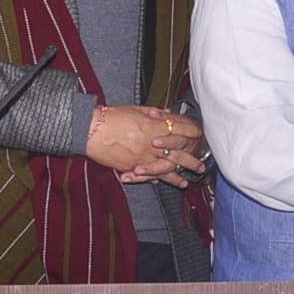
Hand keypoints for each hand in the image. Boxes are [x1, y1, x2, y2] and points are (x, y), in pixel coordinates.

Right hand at [87, 105, 205, 187]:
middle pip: (179, 154)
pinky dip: (156, 179)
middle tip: (201, 167)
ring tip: (185, 183)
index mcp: (157, 127)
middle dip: (192, 161)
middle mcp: (154, 144)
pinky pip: (148, 175)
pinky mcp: (133, 167)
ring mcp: (144, 158)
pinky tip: (161, 182)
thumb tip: (167, 113)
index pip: (182, 131)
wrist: (92, 130)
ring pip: (166, 170)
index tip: (199, 137)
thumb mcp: (137, 110)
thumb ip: (155, 113)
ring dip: (177, 177)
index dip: (193, 133)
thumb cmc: (113, 117)